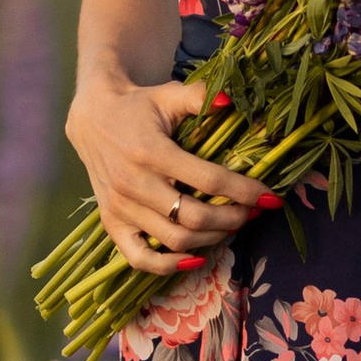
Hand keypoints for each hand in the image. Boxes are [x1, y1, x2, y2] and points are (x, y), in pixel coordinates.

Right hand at [65, 74, 283, 277]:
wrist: (91, 118)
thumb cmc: (137, 107)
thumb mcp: (167, 95)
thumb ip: (199, 97)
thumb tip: (229, 99)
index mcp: (151, 152)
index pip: (208, 180)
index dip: (244, 191)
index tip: (269, 197)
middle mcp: (134, 184)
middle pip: (195, 217)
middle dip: (232, 218)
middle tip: (251, 212)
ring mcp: (120, 208)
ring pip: (175, 239)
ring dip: (211, 240)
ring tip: (230, 228)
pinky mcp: (111, 223)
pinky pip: (140, 257)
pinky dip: (168, 265)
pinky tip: (194, 257)